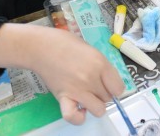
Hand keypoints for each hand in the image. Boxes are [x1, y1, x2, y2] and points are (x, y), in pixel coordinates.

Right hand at [0, 24, 124, 124]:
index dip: (114, 87)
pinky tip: (78, 108)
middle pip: (108, 98)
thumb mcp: (90, 49)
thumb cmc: (65, 43)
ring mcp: (78, 90)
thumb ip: (101, 65)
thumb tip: (109, 80)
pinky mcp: (63, 98)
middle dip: (103, 93)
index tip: (108, 84)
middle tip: (92, 84)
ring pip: (98, 110)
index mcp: (100, 63)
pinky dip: (78, 117)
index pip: (119, 88)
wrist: (41, 47)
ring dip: (94, 105)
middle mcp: (91, 78)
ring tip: (86, 96)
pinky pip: (75, 117)